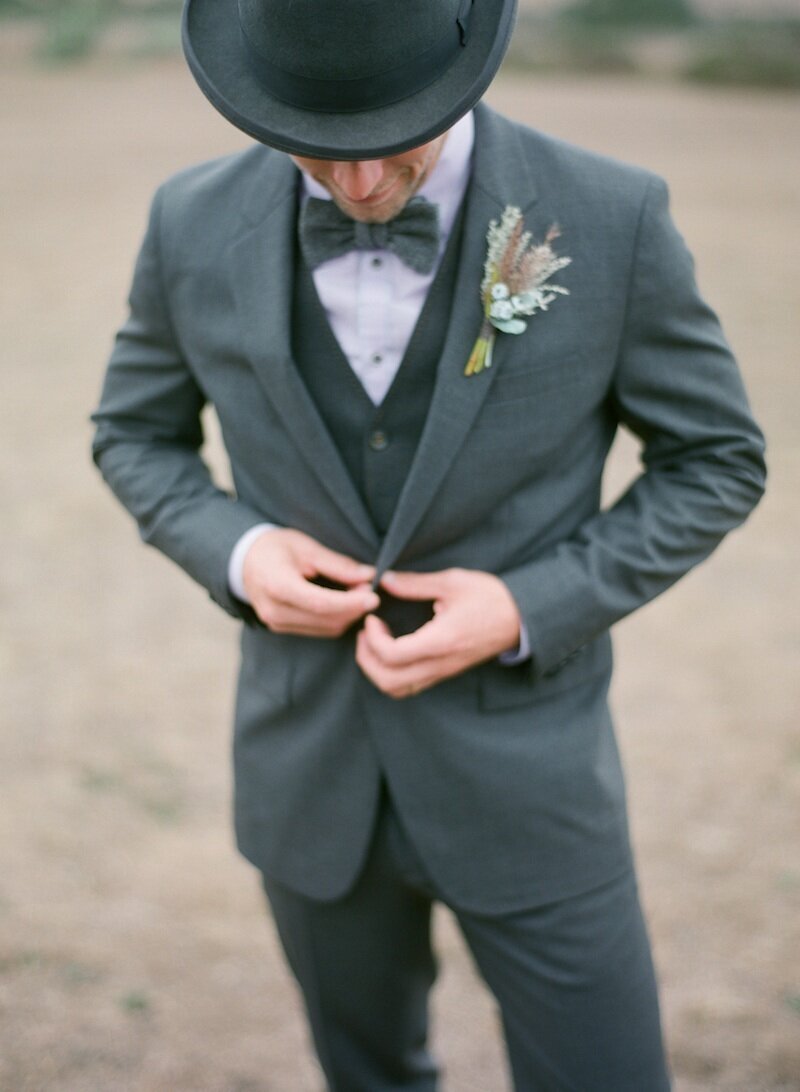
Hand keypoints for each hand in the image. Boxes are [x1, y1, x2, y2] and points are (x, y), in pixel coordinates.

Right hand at [243, 529, 378, 636]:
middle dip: (354, 607)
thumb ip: (338, 565)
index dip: (351, 603)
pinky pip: (318, 631)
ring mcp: (276, 623)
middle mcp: (274, 610)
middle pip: (326, 619)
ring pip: (326, 629)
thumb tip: (369, 576)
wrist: (246, 560)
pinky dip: (336, 619)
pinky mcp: (282, 629)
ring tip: (358, 592)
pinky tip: (344, 603)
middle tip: (369, 587)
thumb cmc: (276, 548)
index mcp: (277, 585)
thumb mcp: (307, 547)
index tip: (374, 596)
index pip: (321, 603)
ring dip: (348, 615)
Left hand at [355, 568, 521, 698]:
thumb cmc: (490, 597)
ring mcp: (443, 672)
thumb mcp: (452, 581)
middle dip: (366, 659)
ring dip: (376, 670)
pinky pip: (410, 686)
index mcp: (441, 641)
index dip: (372, 638)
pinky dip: (391, 674)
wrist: (521, 618)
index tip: (373, 617)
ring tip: (374, 643)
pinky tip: (392, 649)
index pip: (392, 655)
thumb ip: (415, 583)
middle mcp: (440, 664)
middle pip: (388, 681)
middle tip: (366, 633)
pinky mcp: (445, 673)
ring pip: (398, 689)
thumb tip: (384, 580)